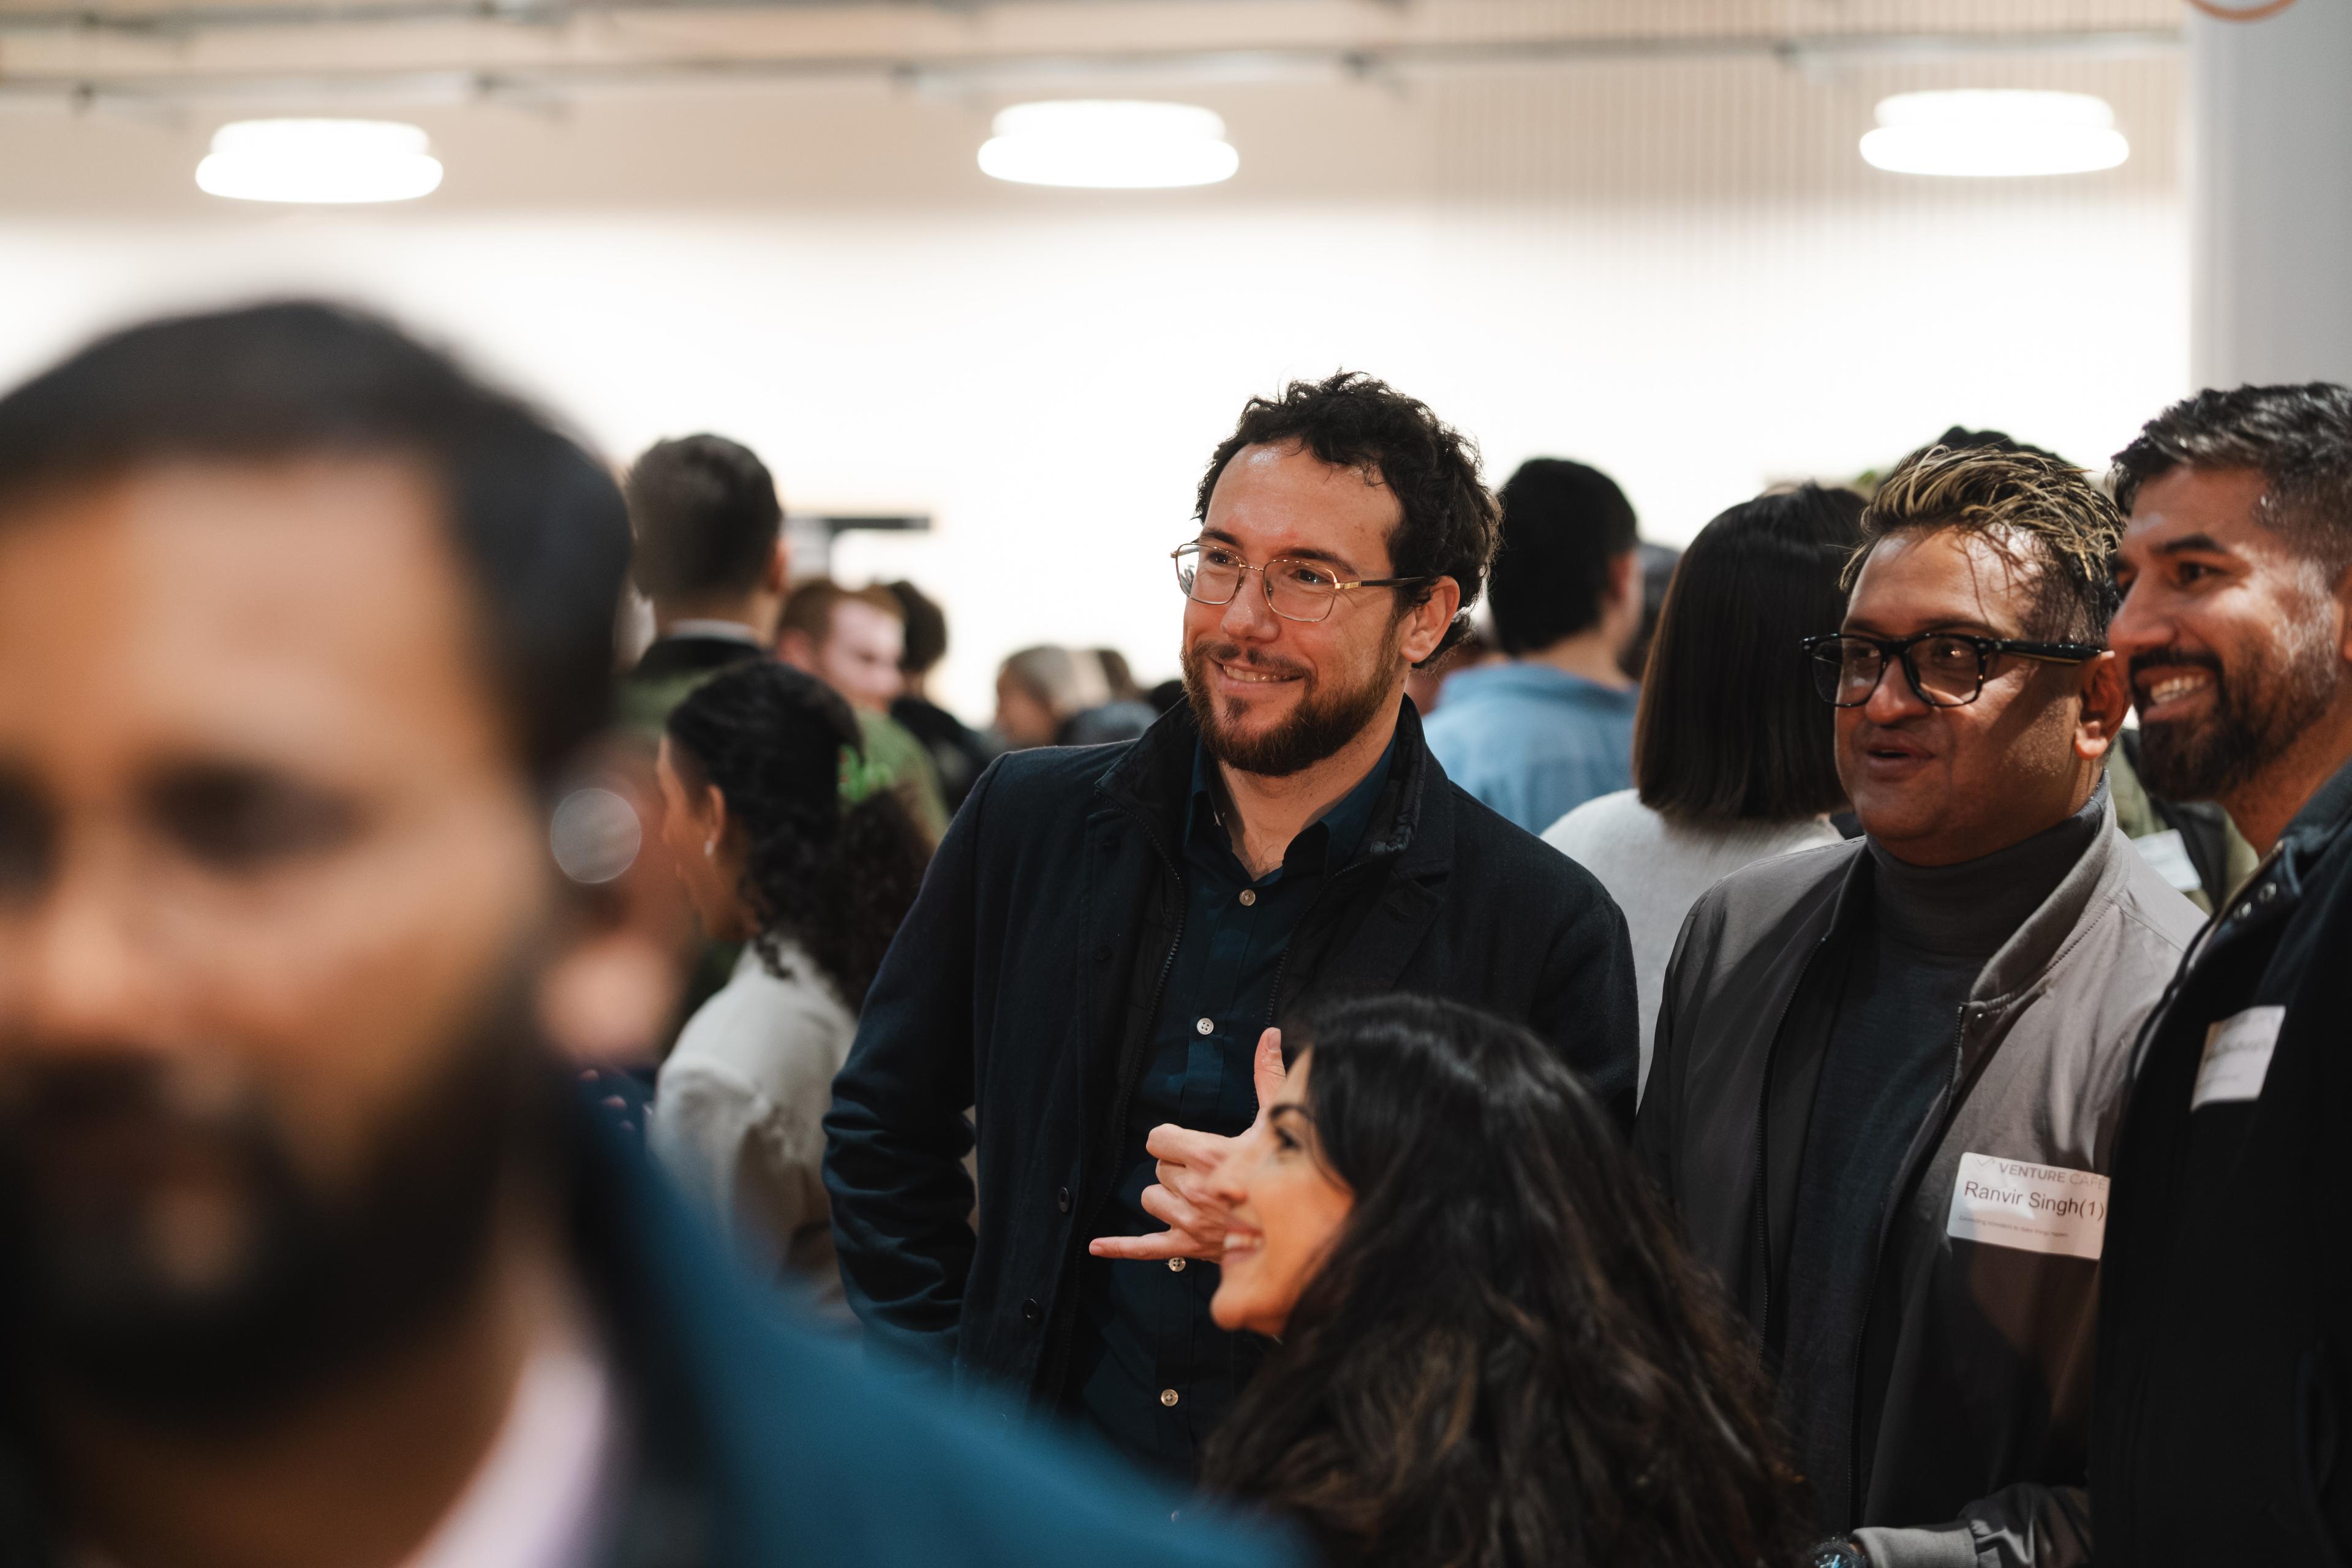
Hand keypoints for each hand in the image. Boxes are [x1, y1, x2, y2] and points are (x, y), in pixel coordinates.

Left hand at [1089, 1028, 1285, 1262]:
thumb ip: (1268, 1077)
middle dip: (1178, 1169)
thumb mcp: (1279, 1123)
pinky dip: (1121, 1247)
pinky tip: (1096, 1246)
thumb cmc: (1292, 1175)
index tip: (1190, 1145)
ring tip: (1197, 1197)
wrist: (1303, 1233)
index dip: (1172, 1140)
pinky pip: (1145, 1247)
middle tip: (1209, 1173)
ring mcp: (1188, 1220)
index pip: (1158, 1139)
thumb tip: (1270, 1035)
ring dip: (1168, 1197)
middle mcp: (1192, 1188)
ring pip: (1151, 1200)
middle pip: (1159, 1169)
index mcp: (1209, 1155)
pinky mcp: (1188, 1246)